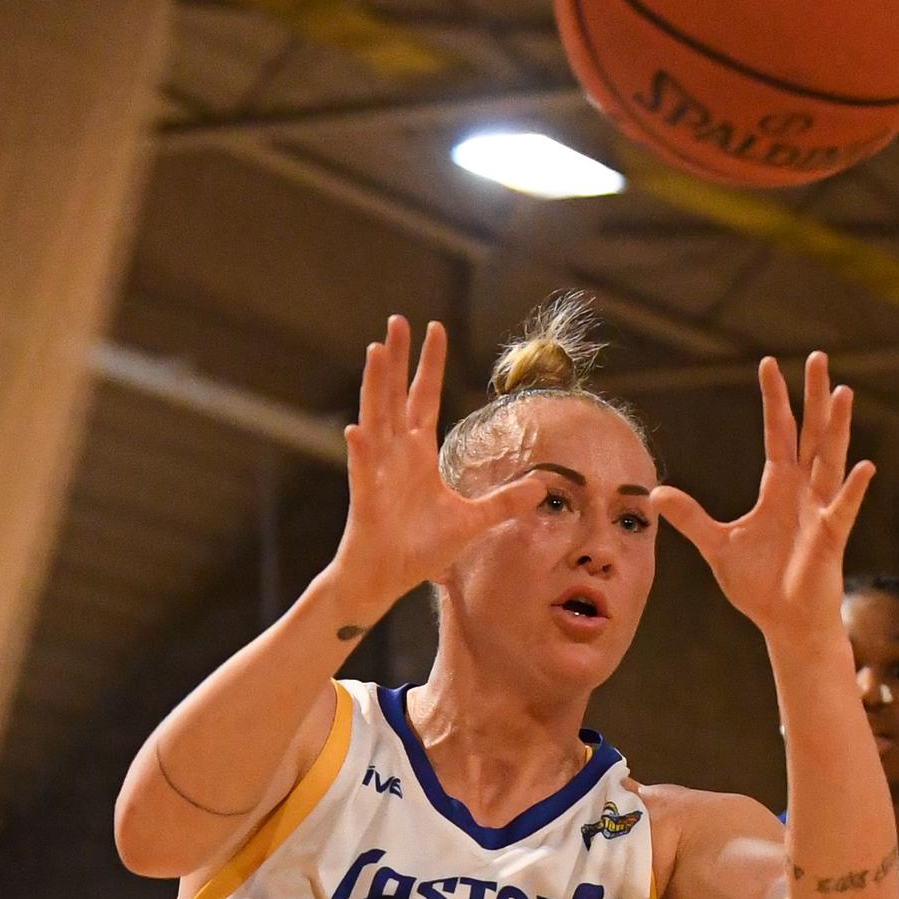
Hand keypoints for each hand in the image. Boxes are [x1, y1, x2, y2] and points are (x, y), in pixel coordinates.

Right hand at [328, 316, 542, 623]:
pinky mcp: (367, 497)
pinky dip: (362, 450)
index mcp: (418, 454)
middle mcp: (396, 454)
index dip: (429, 365)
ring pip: (376, 418)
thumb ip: (504, 501)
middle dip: (397, 359)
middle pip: (396, 396)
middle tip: (398, 320)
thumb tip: (542, 486)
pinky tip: (357, 429)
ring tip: (376, 351)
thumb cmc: (420, 547)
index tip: (434, 329)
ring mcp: (379, 471)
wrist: (386, 577)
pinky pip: (364, 470)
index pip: (425, 399)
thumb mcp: (472, 521)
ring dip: (375, 386)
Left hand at [651, 352, 873, 643]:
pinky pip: (842, 509)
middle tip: (819, 357)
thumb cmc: (759, 586)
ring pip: (830, 459)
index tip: (770, 364)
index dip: (775, 400)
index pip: (779, 433)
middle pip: (810, 434)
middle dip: (812, 397)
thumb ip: (691, 518)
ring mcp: (820, 512)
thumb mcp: (717, 545)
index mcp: (779, 488)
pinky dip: (851, 489)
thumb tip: (655, 494)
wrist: (785, 623)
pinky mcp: (830, 538)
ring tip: (842, 392)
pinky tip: (863, 466)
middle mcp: (804, 492)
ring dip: (837, 428)